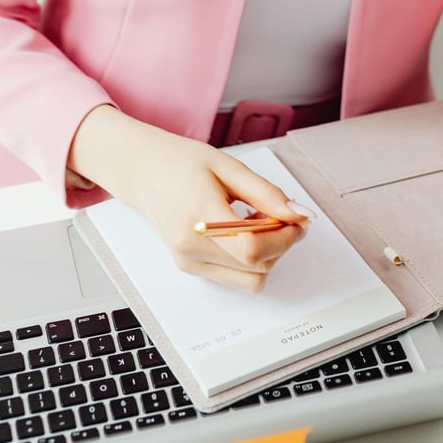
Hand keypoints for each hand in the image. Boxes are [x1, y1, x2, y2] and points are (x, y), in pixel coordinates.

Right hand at [68, 106, 310, 290]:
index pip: (253, 249)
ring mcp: (189, 262)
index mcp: (200, 217)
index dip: (284, 238)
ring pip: (251, 279)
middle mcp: (192, 248)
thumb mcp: (229, 167)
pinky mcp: (190, 268)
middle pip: (257, 267)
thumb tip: (299, 214)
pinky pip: (235, 276)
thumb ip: (267, 194)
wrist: (143, 172)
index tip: (296, 219)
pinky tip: (243, 229)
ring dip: (267, 253)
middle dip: (280, 243)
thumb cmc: (181, 163)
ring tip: (257, 219)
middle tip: (279, 212)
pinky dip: (250, 258)